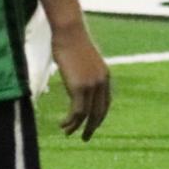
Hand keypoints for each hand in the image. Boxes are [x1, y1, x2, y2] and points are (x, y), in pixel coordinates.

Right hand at [52, 20, 112, 140]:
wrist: (70, 31)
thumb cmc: (71, 40)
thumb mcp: (81, 59)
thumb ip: (83, 70)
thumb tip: (76, 75)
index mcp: (105, 76)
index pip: (105, 103)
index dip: (99, 116)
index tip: (92, 124)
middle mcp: (102, 82)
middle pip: (99, 112)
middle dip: (92, 127)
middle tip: (85, 138)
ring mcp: (92, 85)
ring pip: (87, 115)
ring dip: (77, 127)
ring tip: (68, 133)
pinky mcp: (80, 87)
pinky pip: (77, 112)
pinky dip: (70, 121)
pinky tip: (63, 125)